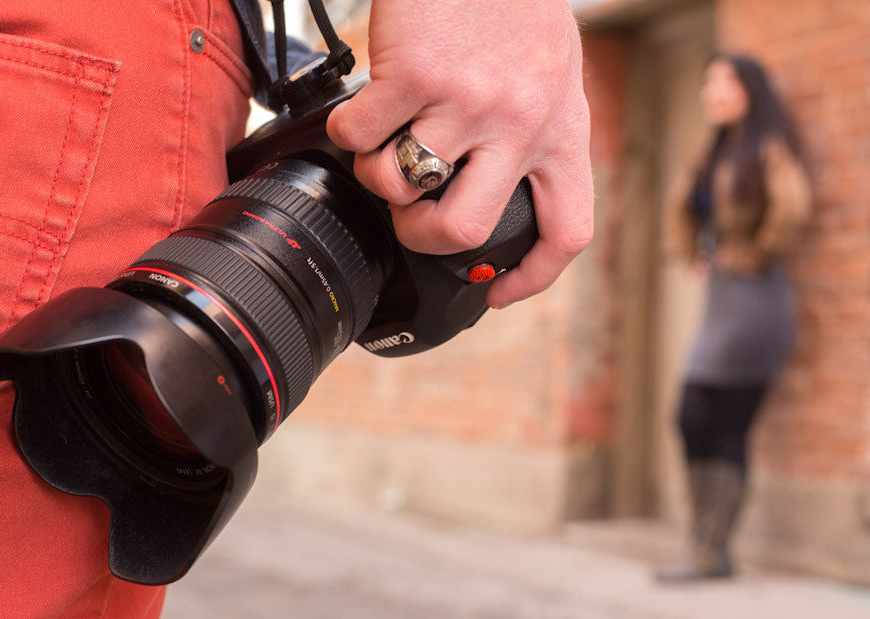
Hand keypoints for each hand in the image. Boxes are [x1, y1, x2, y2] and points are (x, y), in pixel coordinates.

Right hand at [326, 0, 592, 307]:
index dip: (532, 278)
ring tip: (383, 143)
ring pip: (401, 186)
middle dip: (426, 239)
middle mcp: (521, 123)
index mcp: (563, 130)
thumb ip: (534, 133)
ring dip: (378, 176)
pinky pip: (360, 139)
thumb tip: (493, 190)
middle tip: (412, 218)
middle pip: (469, 231)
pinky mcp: (415, 75)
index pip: (567, 231)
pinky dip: (348, 134)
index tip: (496, 292)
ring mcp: (467, 101)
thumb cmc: (512, 5)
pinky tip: (363, 110)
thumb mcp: (552, 74)